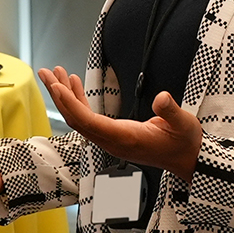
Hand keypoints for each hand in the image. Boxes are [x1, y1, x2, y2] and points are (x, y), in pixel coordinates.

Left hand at [39, 66, 202, 178]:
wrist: (187, 160)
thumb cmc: (184, 142)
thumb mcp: (184, 124)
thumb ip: (171, 112)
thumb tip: (162, 98)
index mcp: (125, 139)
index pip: (90, 122)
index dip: (71, 104)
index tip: (57, 86)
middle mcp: (112, 141)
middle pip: (77, 119)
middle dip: (59, 95)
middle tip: (46, 72)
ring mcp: (110, 140)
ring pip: (79, 118)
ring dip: (65, 96)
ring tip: (54, 73)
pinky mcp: (113, 135)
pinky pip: (88, 118)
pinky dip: (78, 100)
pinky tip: (73, 83)